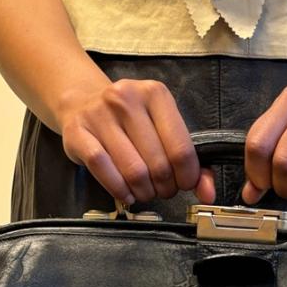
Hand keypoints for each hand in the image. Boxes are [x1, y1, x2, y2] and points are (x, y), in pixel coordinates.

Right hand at [58, 76, 216, 206]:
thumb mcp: (162, 128)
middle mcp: (126, 99)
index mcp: (155, 94)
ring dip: (143, 192)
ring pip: (133, 171)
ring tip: (144, 191)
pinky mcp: (78, 132)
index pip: (181, 149)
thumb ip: (190, 160)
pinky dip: (119, 189)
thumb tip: (207, 192)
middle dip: (164, 187)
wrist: (81, 101)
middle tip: (161, 189)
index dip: (186, 177)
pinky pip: (103, 170)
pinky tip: (125, 192)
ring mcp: (100, 114)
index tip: (183, 184)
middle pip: (158, 164)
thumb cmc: (128, 121)